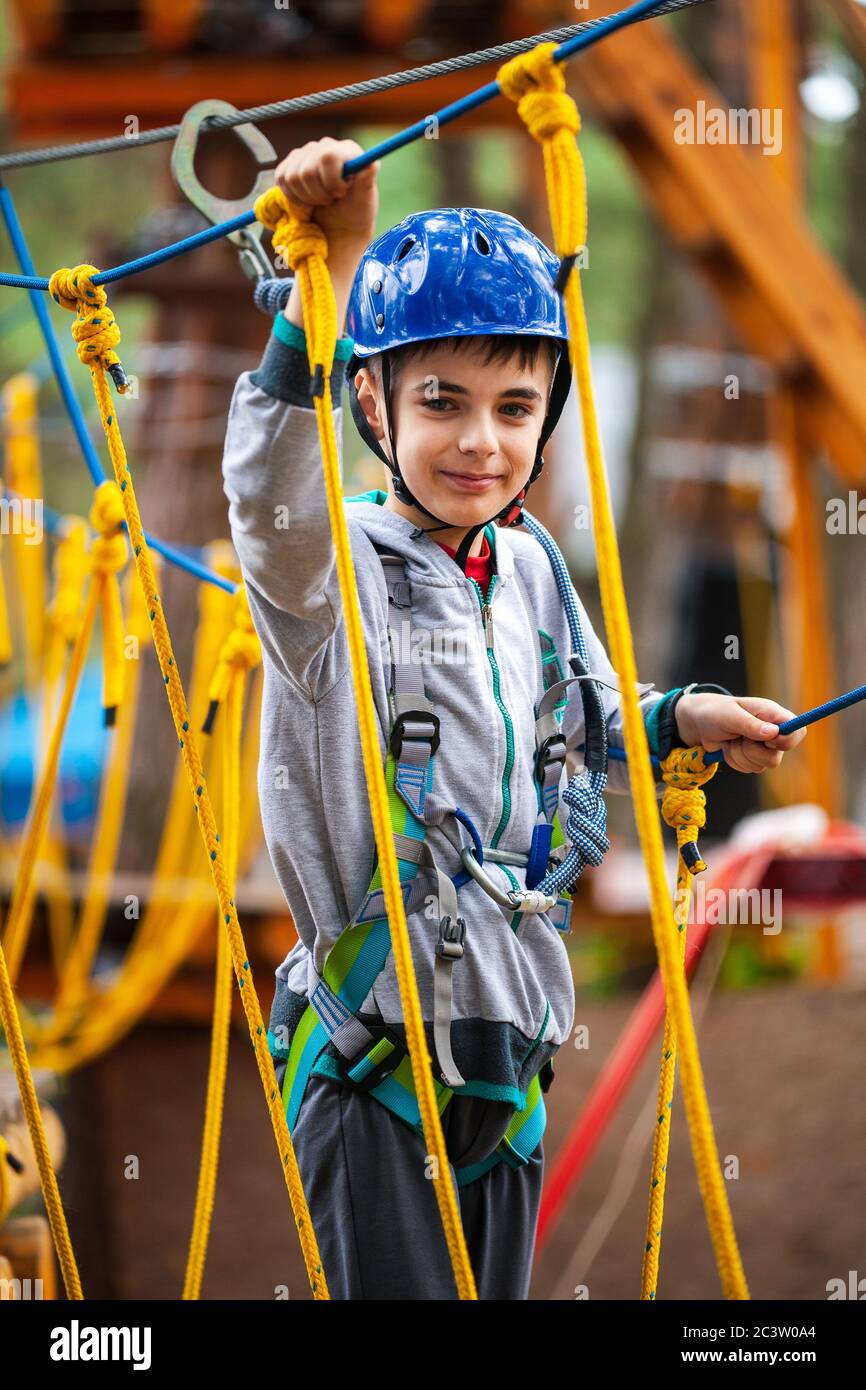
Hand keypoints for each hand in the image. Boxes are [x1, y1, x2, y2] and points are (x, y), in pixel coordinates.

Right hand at [274, 137, 379, 250]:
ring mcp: (305, 154)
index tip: (340, 194)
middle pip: (307, 170)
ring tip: (321, 202)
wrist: (340, 224)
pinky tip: (307, 202)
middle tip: (331, 201)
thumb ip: (367, 180)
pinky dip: (293, 197)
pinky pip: (281, 179)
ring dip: (307, 197)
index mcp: (346, 149)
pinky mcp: (289, 166)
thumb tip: (372, 164)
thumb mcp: (365, 199)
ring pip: (292, 176)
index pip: (327, 157)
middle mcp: (324, 146)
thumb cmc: (356, 211)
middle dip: (319, 194)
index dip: (330, 181)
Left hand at [674, 693, 806, 772]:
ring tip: (730, 740)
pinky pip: (749, 768)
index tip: (766, 740)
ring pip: (762, 765)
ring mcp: (764, 746)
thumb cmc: (715, 712)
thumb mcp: (730, 715)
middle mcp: (772, 731)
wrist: (699, 723)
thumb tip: (773, 732)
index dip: (786, 740)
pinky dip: (735, 760)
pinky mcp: (753, 757)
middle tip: (738, 738)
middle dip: (752, 752)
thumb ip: (751, 724)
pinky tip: (728, 747)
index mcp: (772, 715)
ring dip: (740, 755)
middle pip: (777, 757)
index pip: (798, 731)